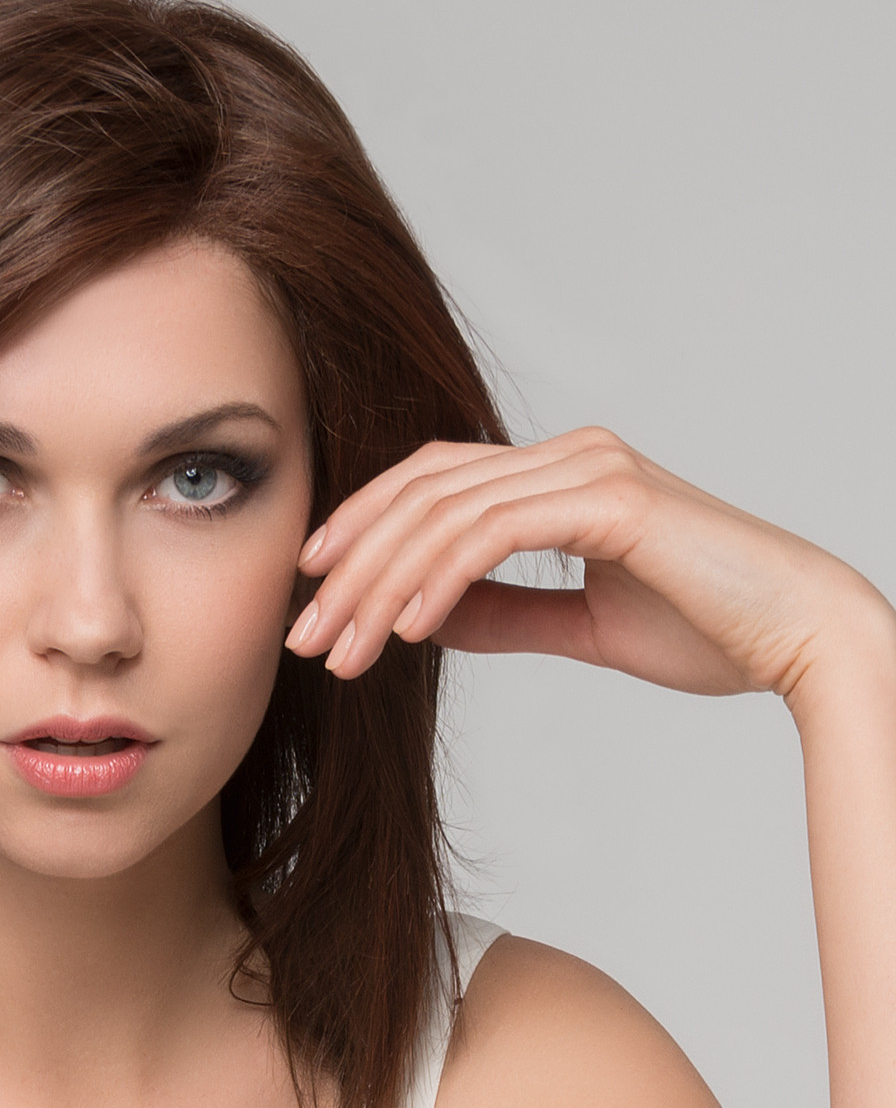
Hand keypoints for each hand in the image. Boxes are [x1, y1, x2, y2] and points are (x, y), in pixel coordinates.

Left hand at [284, 426, 881, 702]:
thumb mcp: (579, 624)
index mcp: (556, 476)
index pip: (431, 483)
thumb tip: (430, 618)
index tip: (312, 587)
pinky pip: (496, 531)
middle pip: (422, 494)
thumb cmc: (707, 629)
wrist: (801, 639)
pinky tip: (408, 626)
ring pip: (446, 513)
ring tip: (345, 651)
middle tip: (306, 635)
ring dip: (382, 586)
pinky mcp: (612, 499)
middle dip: (352, 567)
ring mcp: (589, 469)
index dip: (362, 527)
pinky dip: (442, 578)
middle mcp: (566, 456)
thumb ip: (503, 612)